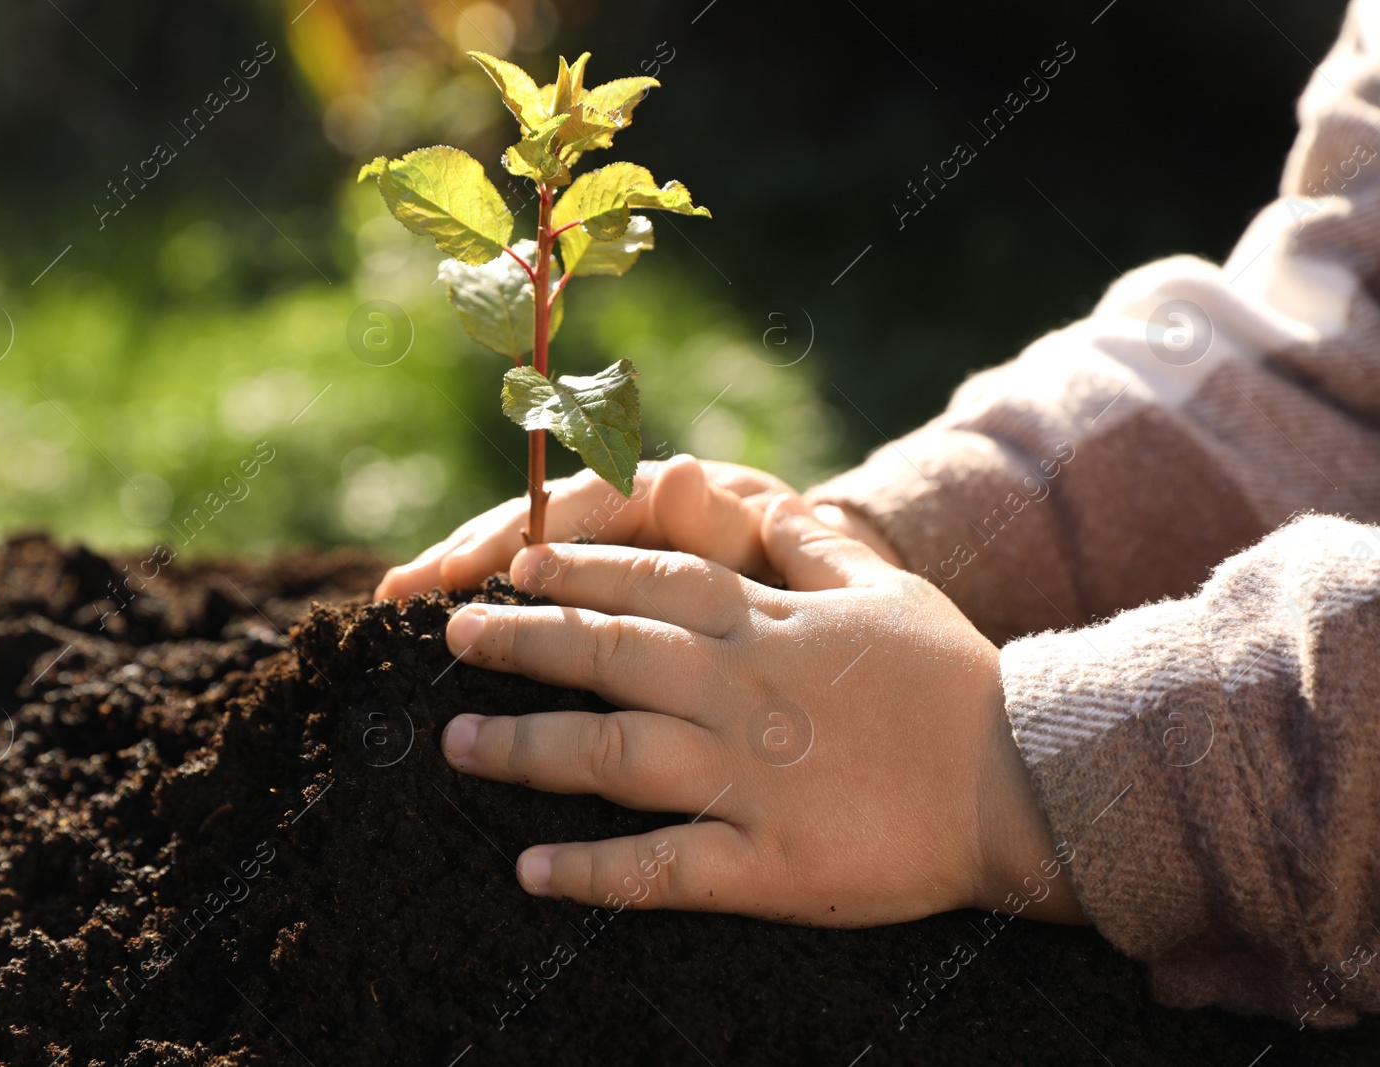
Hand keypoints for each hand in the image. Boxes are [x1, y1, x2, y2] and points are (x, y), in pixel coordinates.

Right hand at [376, 455, 899, 598]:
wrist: (846, 626)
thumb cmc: (812, 588)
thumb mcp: (779, 560)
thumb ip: (723, 525)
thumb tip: (675, 472)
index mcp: (668, 500)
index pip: (575, 506)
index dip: (516, 536)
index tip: (464, 570)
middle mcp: (628, 520)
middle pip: (532, 529)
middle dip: (463, 556)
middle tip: (400, 593)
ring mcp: (614, 559)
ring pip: (525, 562)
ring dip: (459, 580)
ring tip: (394, 606)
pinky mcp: (605, 603)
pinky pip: (540, 604)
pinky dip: (492, 618)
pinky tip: (435, 634)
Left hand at [439, 496, 1080, 926]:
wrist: (1027, 781)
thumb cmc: (957, 681)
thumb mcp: (885, 589)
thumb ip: (811, 543)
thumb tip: (759, 496)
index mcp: (766, 627)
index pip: (649, 583)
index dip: (573, 572)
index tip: (512, 569)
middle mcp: (740, 693)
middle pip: (607, 656)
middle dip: (521, 643)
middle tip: (453, 639)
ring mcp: (748, 778)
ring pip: (611, 757)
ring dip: (525, 749)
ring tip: (459, 746)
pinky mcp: (765, 861)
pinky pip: (660, 869)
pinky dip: (591, 873)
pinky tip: (530, 872)